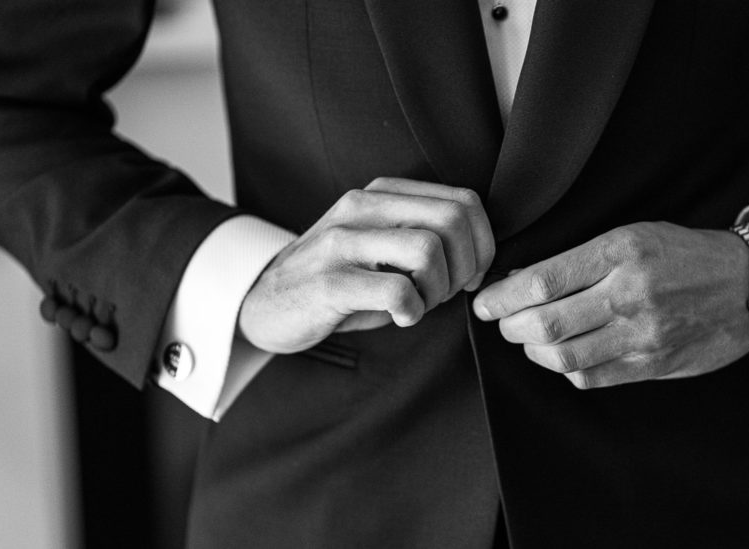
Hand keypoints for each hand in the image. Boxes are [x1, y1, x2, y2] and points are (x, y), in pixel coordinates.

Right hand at [239, 178, 494, 352]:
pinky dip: (413, 311)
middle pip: (453, 220)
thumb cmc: (339, 281)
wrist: (265, 304)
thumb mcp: (381, 246)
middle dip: (466, 266)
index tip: (471, 274)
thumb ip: (425, 237)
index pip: (463, 200)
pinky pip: (397, 291)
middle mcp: (362, 207)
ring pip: (428, 250)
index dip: (483, 242)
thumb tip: (482, 258)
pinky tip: (400, 316)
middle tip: (447, 292)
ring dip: (439, 289)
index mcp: (382, 194)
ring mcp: (342, 241)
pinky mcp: (330, 281)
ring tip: (419, 303)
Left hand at [472, 222, 748, 388]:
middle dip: (510, 326)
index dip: (502, 297)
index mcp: (619, 252)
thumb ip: (580, 259)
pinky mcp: (652, 363)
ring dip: (534, 350)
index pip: (542, 281)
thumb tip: (522, 280)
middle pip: (546, 323)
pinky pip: (591, 377)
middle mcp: (628, 293)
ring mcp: (642, 333)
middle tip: (502, 322)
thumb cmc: (684, 254)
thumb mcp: (632, 235)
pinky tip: (565, 355)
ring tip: (529, 338)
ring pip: (564, 357)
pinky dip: (567, 370)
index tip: (484, 303)